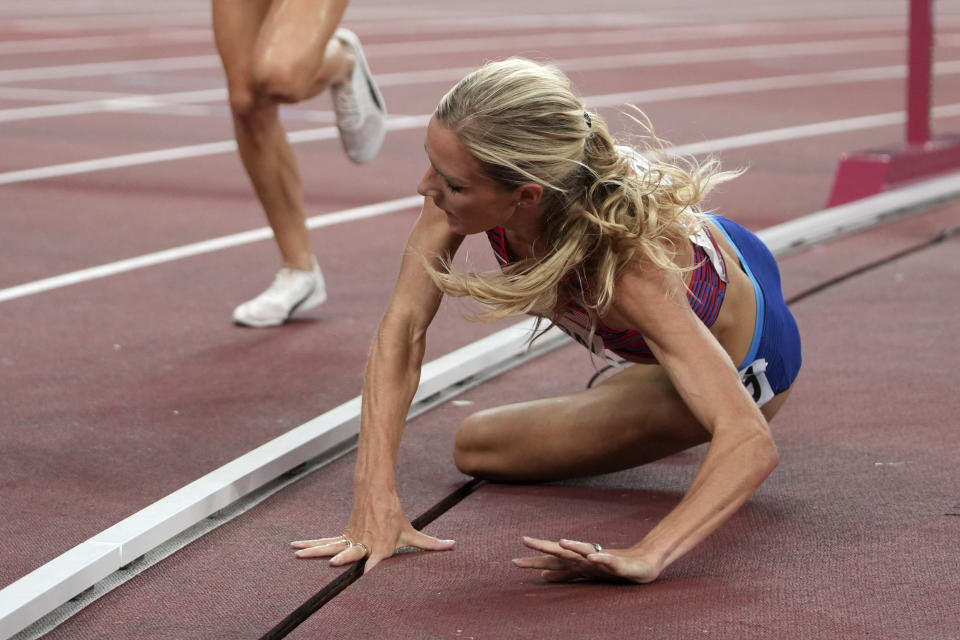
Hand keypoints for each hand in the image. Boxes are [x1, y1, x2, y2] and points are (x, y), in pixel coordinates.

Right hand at [290, 491, 454, 572]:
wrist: (376, 493)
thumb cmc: (394, 515)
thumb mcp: (412, 532)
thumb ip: (430, 543)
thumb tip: (453, 545)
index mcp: (381, 545)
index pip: (376, 557)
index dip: (371, 566)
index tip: (365, 574)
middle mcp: (364, 543)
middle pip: (351, 552)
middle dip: (344, 558)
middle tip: (334, 564)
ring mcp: (351, 539)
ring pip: (331, 546)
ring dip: (315, 552)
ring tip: (298, 556)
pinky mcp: (343, 536)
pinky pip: (324, 542)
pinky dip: (309, 545)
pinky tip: (295, 548)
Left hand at [512, 536, 659, 583]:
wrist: (638, 565)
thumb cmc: (607, 568)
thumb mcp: (581, 573)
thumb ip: (563, 574)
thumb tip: (543, 576)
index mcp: (575, 561)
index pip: (551, 561)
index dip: (534, 562)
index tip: (514, 562)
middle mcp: (583, 557)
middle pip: (561, 552)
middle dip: (544, 546)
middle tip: (525, 540)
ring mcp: (598, 558)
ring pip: (583, 551)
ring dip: (572, 546)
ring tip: (560, 542)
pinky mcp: (614, 562)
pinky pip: (606, 560)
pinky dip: (599, 558)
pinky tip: (592, 557)